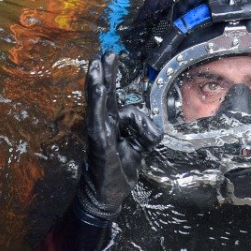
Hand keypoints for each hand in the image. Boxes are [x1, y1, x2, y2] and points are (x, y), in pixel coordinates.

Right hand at [76, 51, 162, 223]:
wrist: (106, 196)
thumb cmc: (119, 171)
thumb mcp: (140, 148)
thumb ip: (147, 132)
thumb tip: (154, 124)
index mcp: (111, 124)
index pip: (114, 99)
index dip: (112, 79)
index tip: (110, 58)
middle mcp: (103, 124)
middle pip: (103, 94)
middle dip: (104, 73)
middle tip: (104, 53)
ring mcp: (98, 132)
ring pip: (97, 103)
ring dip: (97, 83)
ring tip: (96, 64)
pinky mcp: (99, 142)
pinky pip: (98, 119)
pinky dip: (99, 103)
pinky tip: (100, 89)